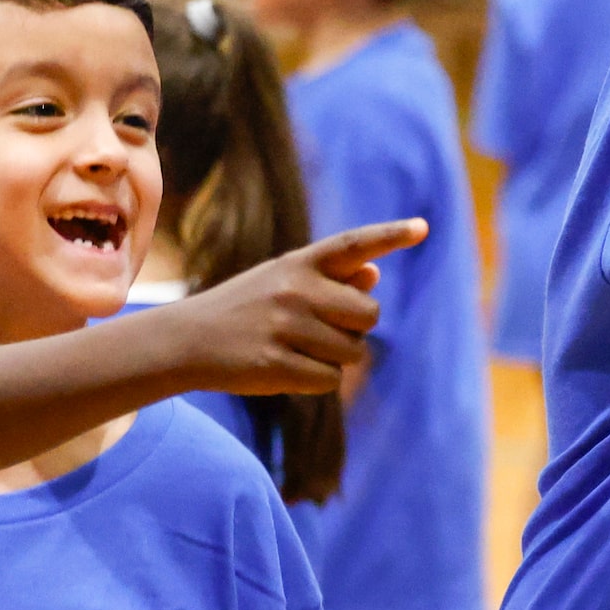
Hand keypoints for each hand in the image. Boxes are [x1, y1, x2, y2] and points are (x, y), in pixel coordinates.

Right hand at [167, 219, 422, 394]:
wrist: (187, 340)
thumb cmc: (246, 309)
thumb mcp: (283, 281)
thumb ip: (330, 277)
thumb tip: (373, 271)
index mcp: (300, 263)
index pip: (353, 245)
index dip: (390, 236)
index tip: (422, 229)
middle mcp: (295, 289)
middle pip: (370, 316)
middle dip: (356, 329)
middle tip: (320, 330)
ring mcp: (285, 326)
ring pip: (353, 353)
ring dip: (334, 359)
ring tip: (295, 348)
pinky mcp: (276, 363)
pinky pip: (330, 381)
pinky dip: (316, 381)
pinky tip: (285, 368)